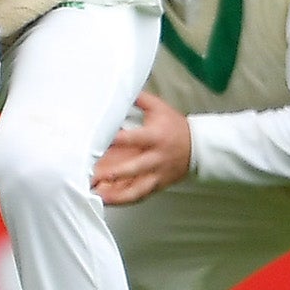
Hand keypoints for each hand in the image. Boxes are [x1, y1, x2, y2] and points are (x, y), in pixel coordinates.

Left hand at [92, 91, 191, 205]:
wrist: (198, 148)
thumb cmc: (175, 127)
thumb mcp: (159, 108)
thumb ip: (139, 99)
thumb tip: (119, 88)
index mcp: (154, 137)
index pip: (133, 138)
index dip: (116, 140)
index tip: (97, 141)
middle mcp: (155, 158)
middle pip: (132, 168)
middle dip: (112, 173)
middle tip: (91, 176)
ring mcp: (156, 174)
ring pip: (135, 189)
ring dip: (115, 195)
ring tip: (97, 195)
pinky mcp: (156, 185)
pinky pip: (139, 196)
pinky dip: (122, 200)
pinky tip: (107, 201)